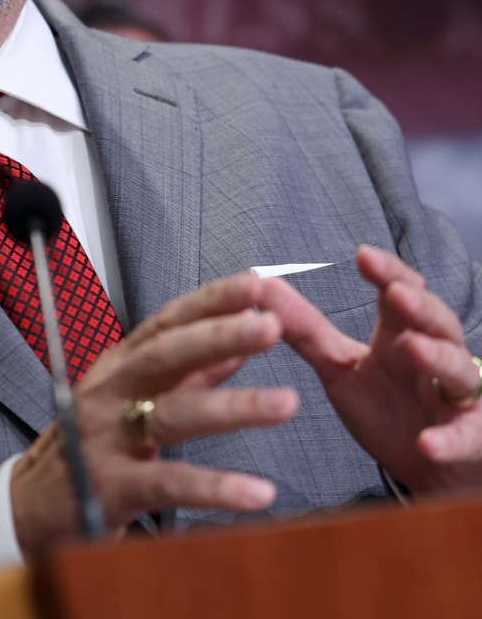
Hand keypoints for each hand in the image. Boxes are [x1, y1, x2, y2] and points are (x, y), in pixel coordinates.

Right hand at [11, 273, 297, 557]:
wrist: (33, 503)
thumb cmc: (90, 445)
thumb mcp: (135, 399)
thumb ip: (191, 373)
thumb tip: (239, 344)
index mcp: (121, 367)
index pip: (168, 324)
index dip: (210, 302)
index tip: (255, 284)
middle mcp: (110, 393)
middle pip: (165, 355)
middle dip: (218, 335)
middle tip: (271, 326)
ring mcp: (107, 437)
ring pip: (171, 413)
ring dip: (231, 407)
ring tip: (285, 403)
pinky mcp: (112, 486)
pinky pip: (168, 483)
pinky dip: (214, 487)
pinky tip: (256, 492)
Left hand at [258, 244, 481, 493]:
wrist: (426, 467)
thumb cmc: (387, 406)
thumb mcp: (340, 367)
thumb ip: (305, 330)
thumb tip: (261, 284)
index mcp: (402, 336)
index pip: (402, 294)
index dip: (388, 273)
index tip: (362, 254)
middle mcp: (437, 358)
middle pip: (437, 323)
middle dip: (419, 306)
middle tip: (395, 294)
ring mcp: (458, 398)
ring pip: (458, 370)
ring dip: (438, 357)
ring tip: (412, 348)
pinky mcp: (470, 439)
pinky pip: (466, 438)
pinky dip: (450, 440)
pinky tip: (430, 444)